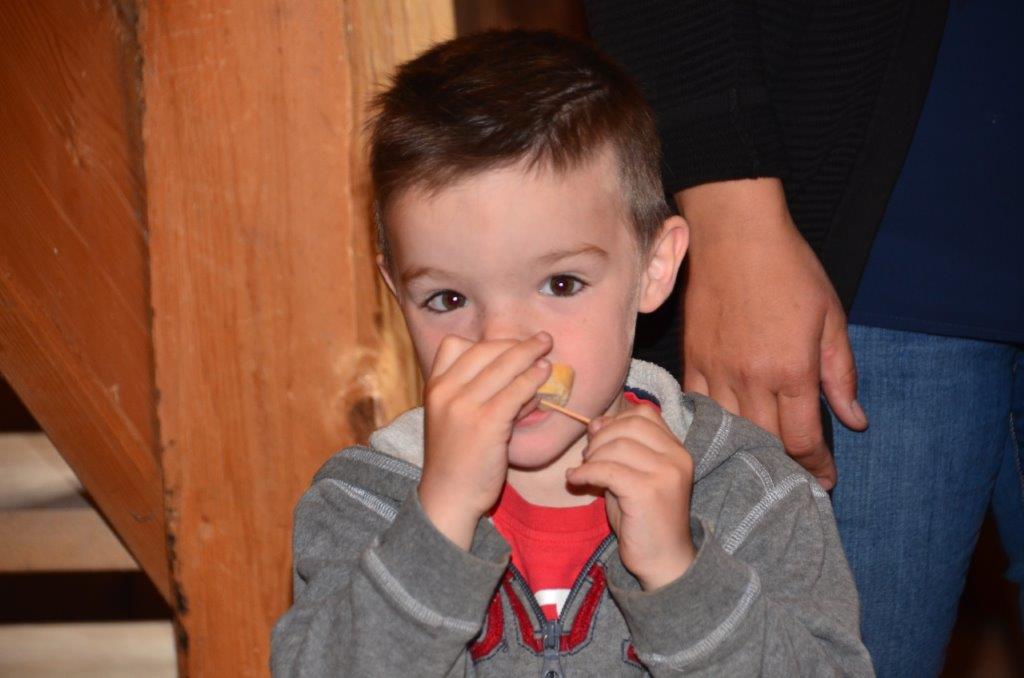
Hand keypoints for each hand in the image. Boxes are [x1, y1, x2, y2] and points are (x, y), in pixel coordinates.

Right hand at [418, 332, 552, 549]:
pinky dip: (532, 379)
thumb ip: (480, 396)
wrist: (448, 497)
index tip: (507, 345)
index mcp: (433, 388)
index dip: (485, 342)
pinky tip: (544, 376)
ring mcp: (463, 406)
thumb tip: (524, 379)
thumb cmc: (457, 460)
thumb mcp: (455, 420)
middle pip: (484, 350)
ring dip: (530, 354)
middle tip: (540, 339)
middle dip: (516, 342)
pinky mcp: (486, 423)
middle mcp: (445, 392)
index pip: (454, 345)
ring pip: (503, 366)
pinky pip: (515, 391)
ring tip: (546, 350)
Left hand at [566, 403, 695, 589]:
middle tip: (587, 457)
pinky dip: (585, 472)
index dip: (615, 420)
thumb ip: (618, 449)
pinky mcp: (648, 491)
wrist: (662, 561)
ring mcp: (665, 474)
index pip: (644, 413)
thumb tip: (595, 423)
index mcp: (677, 450)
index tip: (597, 437)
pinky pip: (607, 470)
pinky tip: (575, 480)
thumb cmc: (644, 519)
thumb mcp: (632, 475)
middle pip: (629, 425)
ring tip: (584, 471)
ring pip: (616, 446)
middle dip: (600, 437)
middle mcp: (677, 457)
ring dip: (592, 456)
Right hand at [676, 179, 867, 489]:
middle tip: (797, 477)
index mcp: (792, 370)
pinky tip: (725, 432)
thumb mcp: (831, 318)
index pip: (802, 439)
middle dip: (786, 466)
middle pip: (766, 443)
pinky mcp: (691, 360)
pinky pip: (699, 407)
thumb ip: (841, 374)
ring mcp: (716, 371)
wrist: (734, 235)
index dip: (816, 467)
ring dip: (750, 450)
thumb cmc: (789, 269)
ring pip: (730, 431)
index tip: (825, 480)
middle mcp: (751, 379)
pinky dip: (714, 425)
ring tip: (763, 461)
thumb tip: (855, 420)